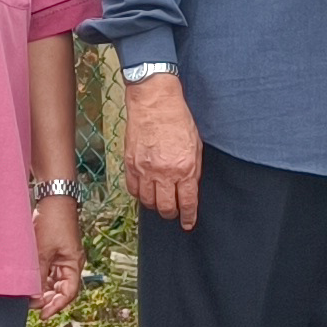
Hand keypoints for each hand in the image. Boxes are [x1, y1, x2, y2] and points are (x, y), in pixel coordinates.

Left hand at [32, 195, 82, 318]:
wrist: (53, 198)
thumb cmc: (53, 222)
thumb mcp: (42, 251)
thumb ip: (38, 274)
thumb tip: (33, 297)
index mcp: (73, 264)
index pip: (68, 293)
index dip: (56, 306)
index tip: (42, 315)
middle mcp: (70, 264)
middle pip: (61, 290)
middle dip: (47, 299)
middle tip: (30, 306)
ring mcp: (61, 258)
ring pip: (53, 282)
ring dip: (41, 289)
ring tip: (26, 295)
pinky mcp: (53, 252)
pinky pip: (47, 271)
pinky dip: (39, 278)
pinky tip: (28, 281)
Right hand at [124, 70, 204, 230]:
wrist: (154, 102)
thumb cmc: (178, 119)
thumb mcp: (196, 145)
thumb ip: (194, 169)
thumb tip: (190, 188)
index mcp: (184, 168)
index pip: (187, 202)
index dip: (188, 217)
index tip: (188, 224)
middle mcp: (164, 172)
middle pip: (165, 207)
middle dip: (171, 214)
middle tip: (174, 213)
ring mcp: (145, 169)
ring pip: (147, 202)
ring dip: (155, 206)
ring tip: (160, 202)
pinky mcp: (130, 163)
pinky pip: (133, 189)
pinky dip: (139, 194)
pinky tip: (145, 190)